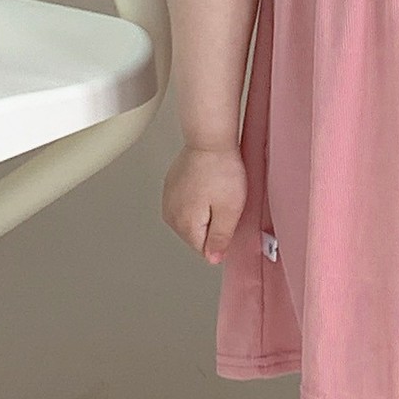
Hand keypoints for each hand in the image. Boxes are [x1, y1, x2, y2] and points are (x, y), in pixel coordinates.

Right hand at [162, 144, 247, 264]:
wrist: (209, 139)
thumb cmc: (221, 169)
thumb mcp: (230, 210)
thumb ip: (220, 239)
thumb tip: (213, 258)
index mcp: (184, 224)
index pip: (204, 249)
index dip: (222, 236)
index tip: (229, 217)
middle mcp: (171, 214)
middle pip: (196, 234)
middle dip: (213, 223)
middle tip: (224, 201)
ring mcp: (169, 199)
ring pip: (191, 218)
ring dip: (205, 210)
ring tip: (216, 189)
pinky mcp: (171, 186)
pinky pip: (187, 202)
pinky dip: (198, 197)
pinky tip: (208, 183)